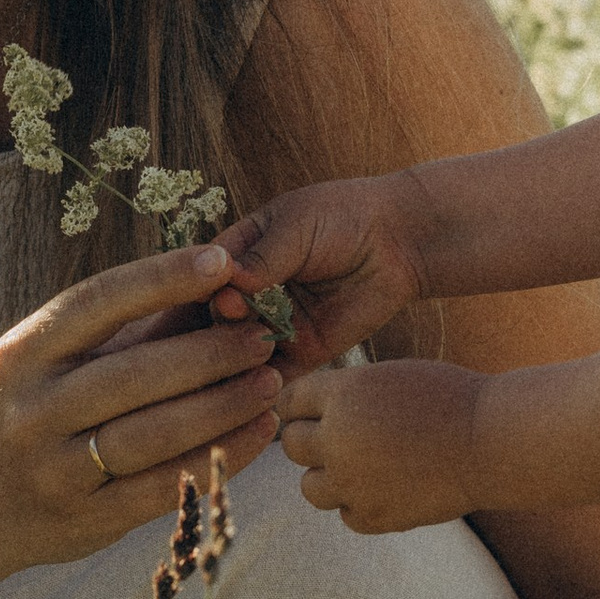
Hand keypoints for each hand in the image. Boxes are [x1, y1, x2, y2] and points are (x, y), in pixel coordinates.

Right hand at [0, 241, 282, 572]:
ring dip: (224, 406)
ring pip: (155, 434)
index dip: (162, 277)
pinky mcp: (85, 520)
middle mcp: (32, 409)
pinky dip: (218, 458)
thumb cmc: (21, 415)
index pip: (98, 302)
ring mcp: (56, 469)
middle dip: (210, 351)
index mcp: (21, 354)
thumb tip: (206, 283)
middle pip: (136, 373)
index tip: (222, 261)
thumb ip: (118, 332)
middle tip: (264, 336)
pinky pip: (164, 486)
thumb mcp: (44, 365)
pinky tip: (256, 435)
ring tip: (271, 382)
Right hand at [216, 171, 426, 368]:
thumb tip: (227, 289)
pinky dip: (263, 381)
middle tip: (233, 316)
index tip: (210, 292)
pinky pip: (274, 374)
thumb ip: (263, 258)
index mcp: (239, 255)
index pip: (203, 278)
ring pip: (239, 351)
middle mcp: (250, 293)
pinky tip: (262, 379)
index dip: (199, 289)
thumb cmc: (344, 217)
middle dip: (219, 323)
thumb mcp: (296, 226)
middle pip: (216, 319)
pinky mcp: (303, 351)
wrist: (400, 241)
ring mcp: (275, 325)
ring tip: (245, 350)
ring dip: (236, 356)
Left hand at [276, 358, 482, 530]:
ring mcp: (352, 482)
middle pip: (291, 445)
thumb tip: (309, 415)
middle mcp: (338, 439)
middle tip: (342, 439)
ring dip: (329, 477)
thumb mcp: (392, 378)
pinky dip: (360, 505)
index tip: (317, 411)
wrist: (493, 442)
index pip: (290, 402)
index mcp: (343, 395)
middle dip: (311, 440)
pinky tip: (387, 488)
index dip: (302, 406)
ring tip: (362, 467)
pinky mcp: (373, 516)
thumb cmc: (451, 400)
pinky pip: (346, 514)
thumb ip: (348, 396)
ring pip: (310, 487)